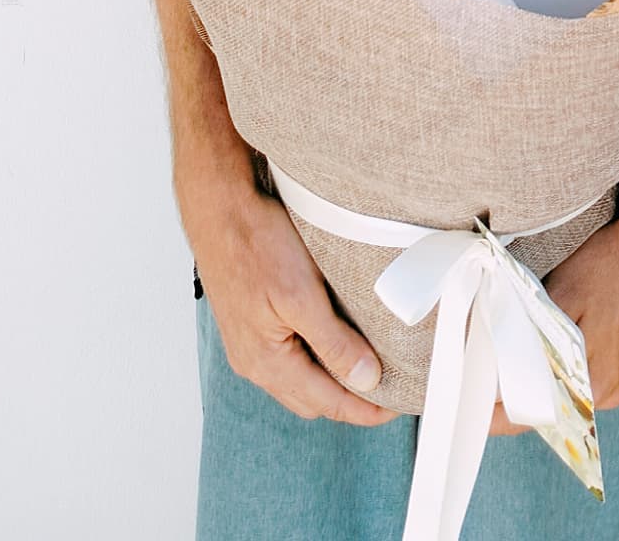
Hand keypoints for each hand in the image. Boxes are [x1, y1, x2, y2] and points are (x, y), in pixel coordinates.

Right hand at [182, 169, 399, 426]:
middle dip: (350, 400)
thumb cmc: (255, 244)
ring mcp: (248, 345)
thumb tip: (366, 380)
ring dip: (330, 382)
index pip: (327, 403)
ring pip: (298, 382)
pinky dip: (313, 361)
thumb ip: (333, 342)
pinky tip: (331, 341)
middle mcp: (253, 363)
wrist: (219, 209)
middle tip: (389, 386)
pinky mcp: (248, 325)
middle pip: (312, 400)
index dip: (365, 410)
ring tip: (366, 367)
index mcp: (267, 362)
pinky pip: (286, 359)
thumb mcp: (302, 294)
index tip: (399, 405)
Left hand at [488, 205, 618, 435]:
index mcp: (592, 385)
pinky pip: (586, 374)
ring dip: (540, 374)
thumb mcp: (558, 299)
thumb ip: (526, 341)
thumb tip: (492, 367)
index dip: (492, 410)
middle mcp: (610, 392)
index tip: (467, 402)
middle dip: (514, 389)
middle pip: (547, 405)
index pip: (528, 415)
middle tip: (483, 368)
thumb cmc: (617, 265)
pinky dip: (564, 362)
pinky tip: (554, 336)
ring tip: (516, 347)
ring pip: (566, 388)